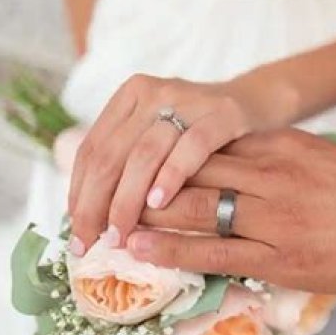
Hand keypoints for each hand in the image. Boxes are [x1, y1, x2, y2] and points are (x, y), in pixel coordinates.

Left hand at [68, 75, 253, 255]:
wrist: (258, 104)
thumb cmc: (204, 133)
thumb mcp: (161, 138)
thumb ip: (130, 164)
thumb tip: (92, 217)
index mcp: (130, 97)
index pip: (92, 150)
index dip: (79, 194)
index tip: (77, 232)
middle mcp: (153, 92)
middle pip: (111, 154)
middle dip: (96, 203)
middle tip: (94, 242)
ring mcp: (188, 100)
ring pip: (144, 154)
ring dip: (127, 198)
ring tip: (121, 232)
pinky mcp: (222, 113)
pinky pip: (191, 147)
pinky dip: (171, 176)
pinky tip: (159, 203)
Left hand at [127, 129, 335, 293]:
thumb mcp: (325, 157)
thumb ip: (280, 158)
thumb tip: (239, 164)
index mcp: (284, 145)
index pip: (211, 146)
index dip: (169, 156)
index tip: (142, 163)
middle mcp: (274, 175)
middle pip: (193, 172)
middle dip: (148, 182)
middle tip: (112, 191)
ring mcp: (277, 217)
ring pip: (197, 209)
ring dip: (150, 214)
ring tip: (112, 220)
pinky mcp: (282, 257)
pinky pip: (216, 252)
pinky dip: (173, 249)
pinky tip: (142, 248)